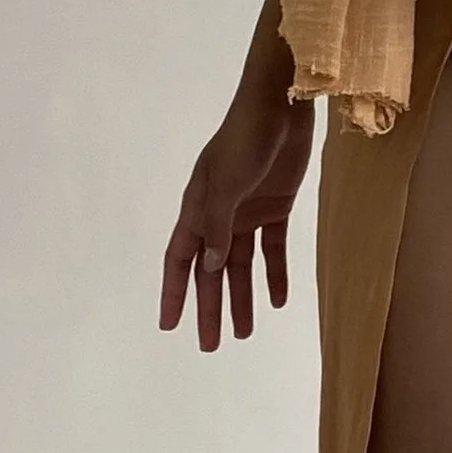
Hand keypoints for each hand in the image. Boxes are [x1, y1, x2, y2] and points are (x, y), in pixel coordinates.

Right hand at [160, 69, 312, 350]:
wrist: (281, 106)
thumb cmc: (245, 138)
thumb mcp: (226, 184)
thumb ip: (218, 225)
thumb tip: (209, 266)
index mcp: (198, 208)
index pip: (180, 259)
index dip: (174, 292)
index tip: (170, 325)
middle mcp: (218, 214)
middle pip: (210, 271)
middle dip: (210, 307)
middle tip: (211, 346)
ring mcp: (247, 210)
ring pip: (240, 265)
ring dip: (242, 297)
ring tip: (245, 332)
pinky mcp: (276, 205)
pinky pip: (273, 248)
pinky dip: (275, 273)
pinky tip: (279, 300)